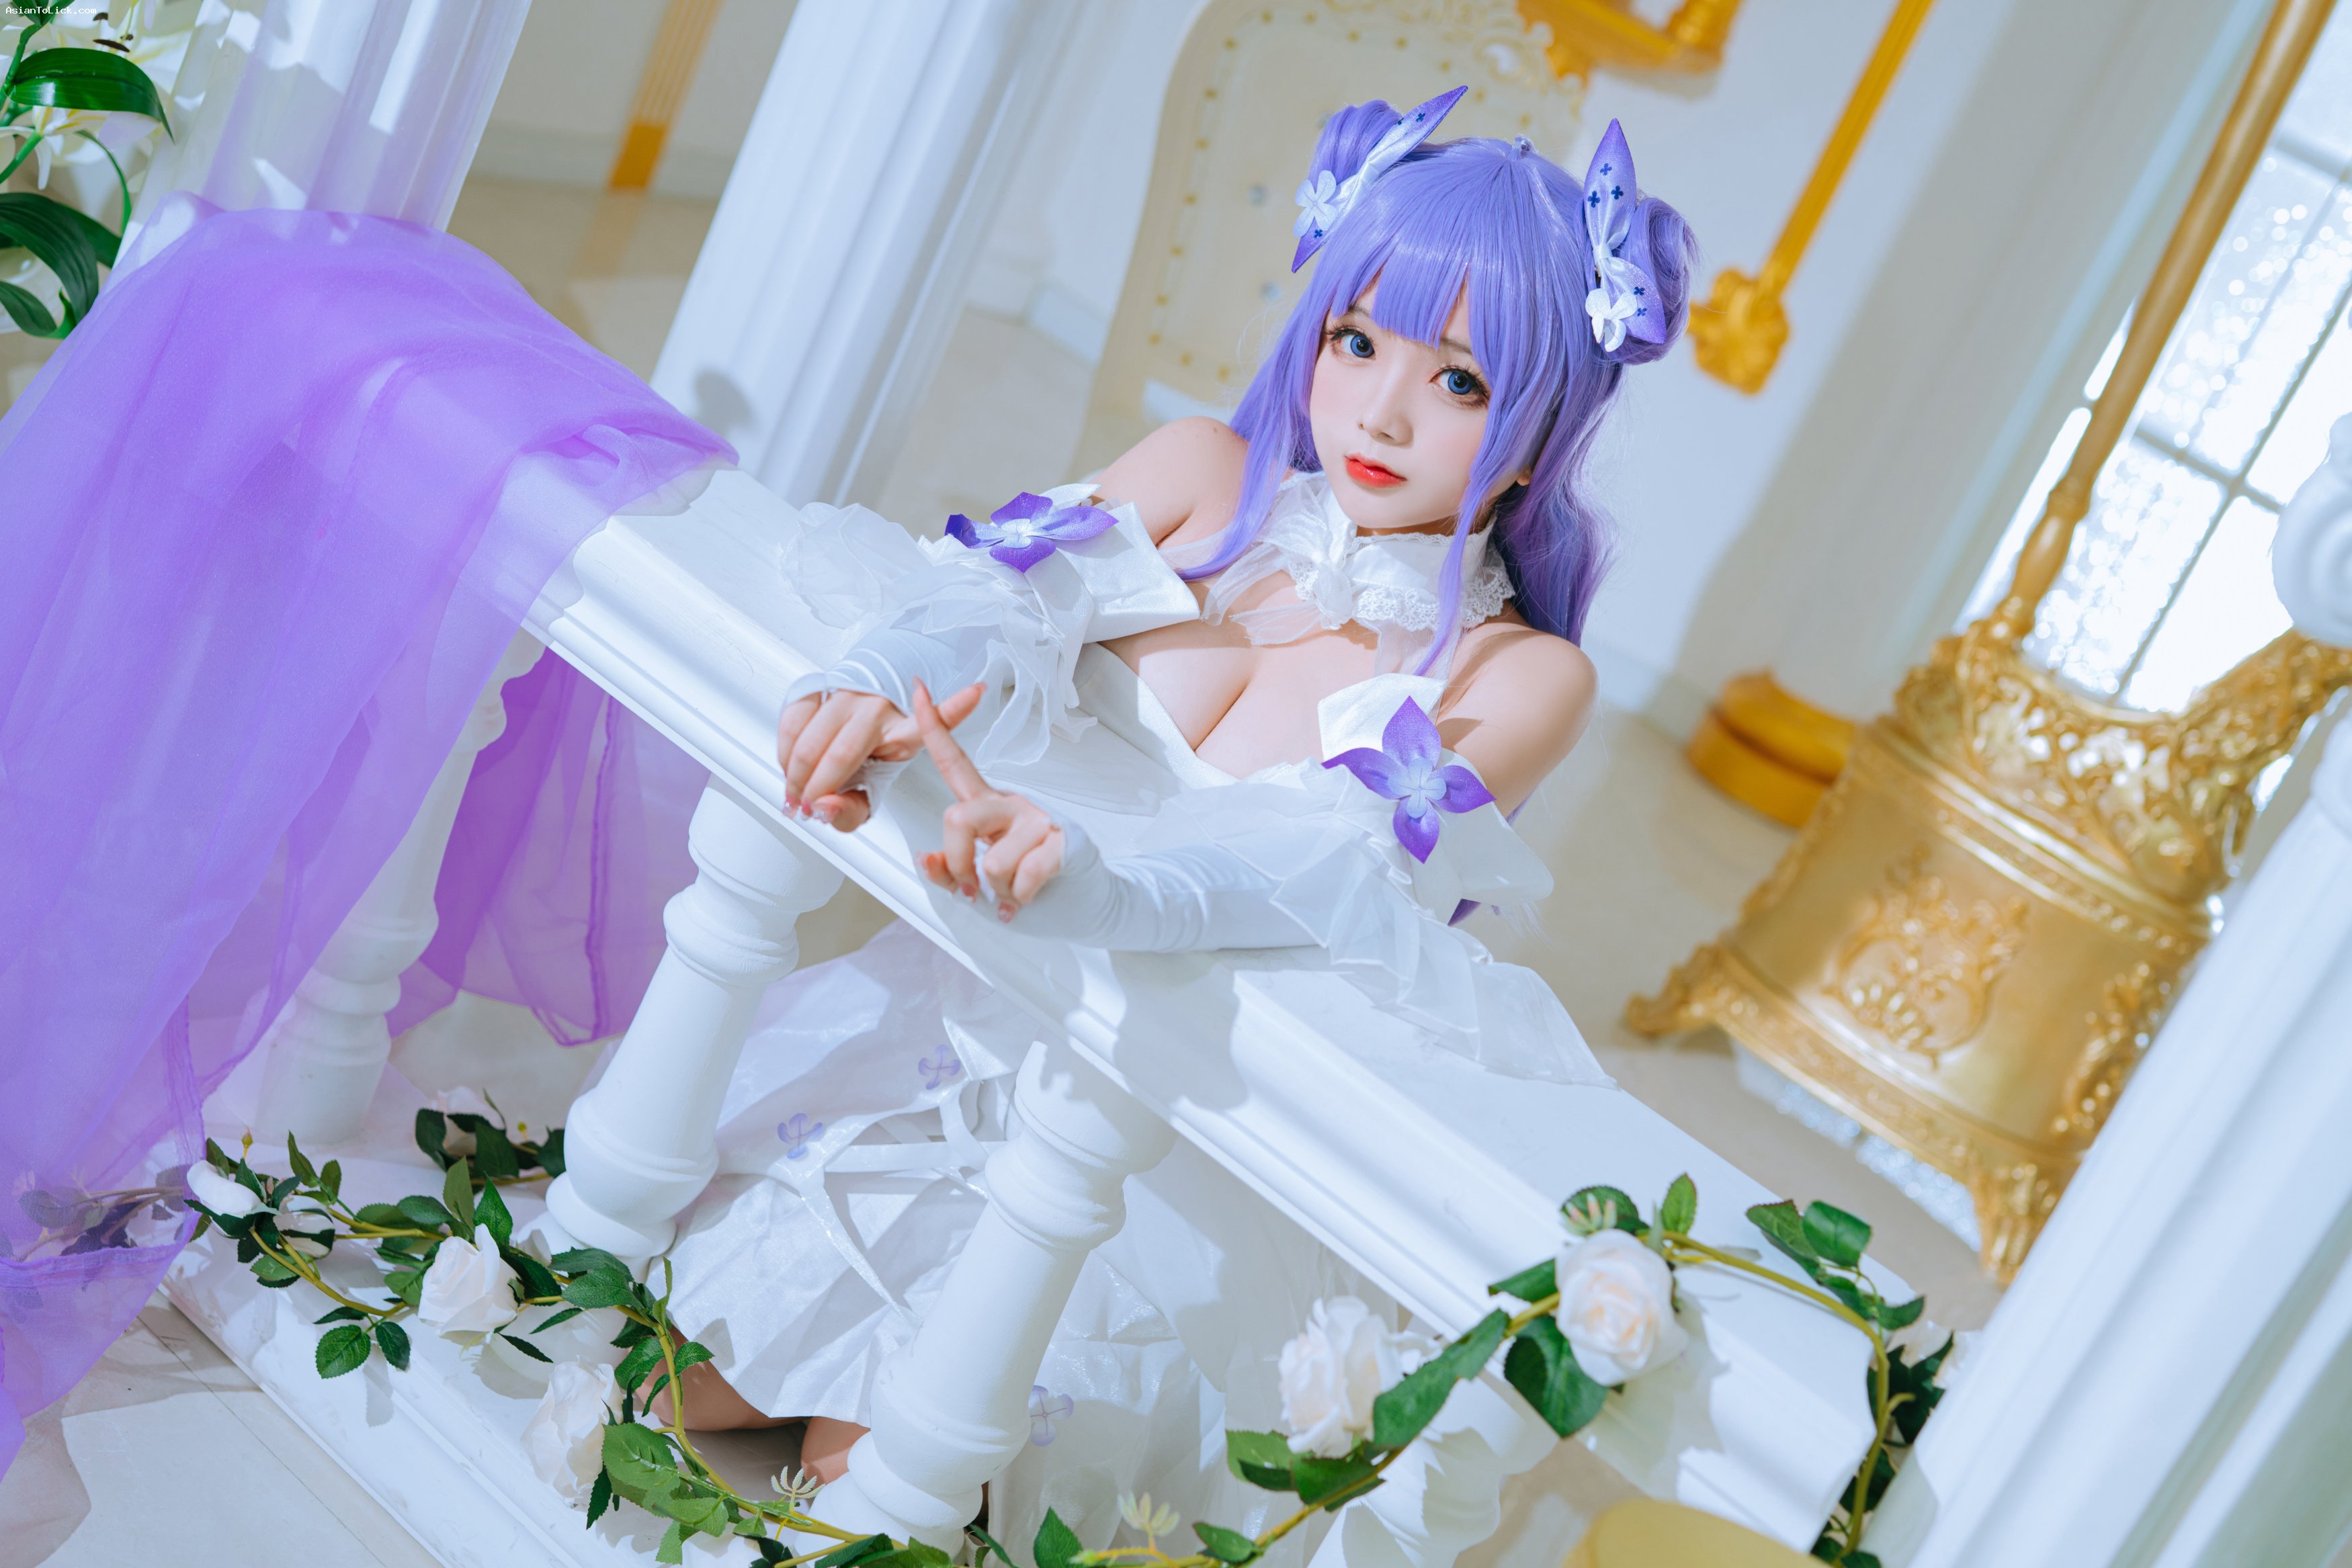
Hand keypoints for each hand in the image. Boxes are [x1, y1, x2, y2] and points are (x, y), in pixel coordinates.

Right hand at [778, 680, 984, 831]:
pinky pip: (793, 721)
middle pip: (840, 755)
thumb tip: (823, 807)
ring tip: (796, 796)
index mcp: (905, 732)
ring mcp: (847, 694)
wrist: (850, 714)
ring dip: (795, 776)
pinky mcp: (819, 686)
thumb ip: (850, 811)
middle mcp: (877, 708)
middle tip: (809, 808)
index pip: (936, 720)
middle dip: (817, 789)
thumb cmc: (866, 753)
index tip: (976, 691)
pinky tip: (790, 769)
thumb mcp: (872, 790)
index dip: (955, 706)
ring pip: (810, 740)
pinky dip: (784, 752)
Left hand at [911, 680, 1064, 920]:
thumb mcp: (978, 882)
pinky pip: (1025, 874)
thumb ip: (947, 870)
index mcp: (987, 806)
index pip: (954, 761)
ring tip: (1013, 893)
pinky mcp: (1064, 839)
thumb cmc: (1028, 888)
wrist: (1084, 903)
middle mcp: (1011, 804)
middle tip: (974, 890)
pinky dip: (1022, 897)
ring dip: (998, 891)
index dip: (933, 726)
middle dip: (958, 865)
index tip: (917, 688)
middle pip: (958, 818)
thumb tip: (925, 859)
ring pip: (990, 859)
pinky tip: (1030, 897)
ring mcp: (1038, 819)